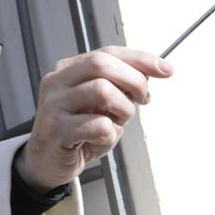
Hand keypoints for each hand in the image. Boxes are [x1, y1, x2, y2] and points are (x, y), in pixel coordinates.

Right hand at [19, 47, 173, 191]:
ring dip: (123, 110)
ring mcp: (55, 105)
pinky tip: (100, 139)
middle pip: (103, 64)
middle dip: (133, 81)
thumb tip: (153, 71)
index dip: (141, 59)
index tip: (166, 69)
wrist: (49, 162)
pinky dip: (110, 134)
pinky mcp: (57, 130)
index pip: (109, 52)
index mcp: (69, 69)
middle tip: (143, 99)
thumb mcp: (105, 104)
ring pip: (102, 91)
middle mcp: (58, 82)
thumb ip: (122, 87)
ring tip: (116, 123)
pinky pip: (98, 125)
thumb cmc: (79, 131)